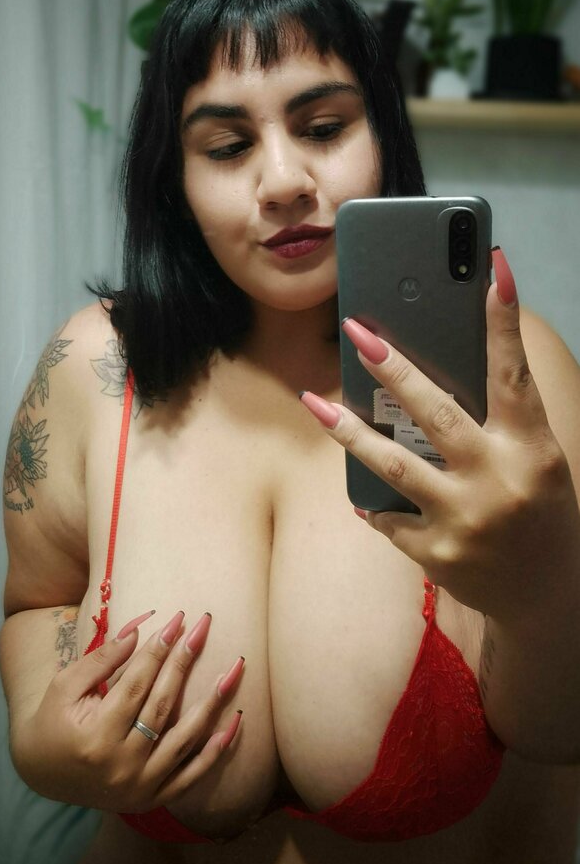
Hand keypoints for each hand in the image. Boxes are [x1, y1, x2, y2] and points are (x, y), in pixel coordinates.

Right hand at [11, 609, 243, 811]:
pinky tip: (234, 723)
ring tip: (234, 669)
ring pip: (184, 740)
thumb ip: (100, 660)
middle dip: (184, 661)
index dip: (157, 650)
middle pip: (162, 705)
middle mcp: (121, 766)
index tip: (177, 620)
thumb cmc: (52, 721)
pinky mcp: (152, 799)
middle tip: (203, 627)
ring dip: (212, 703)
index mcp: (95, 737)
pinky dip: (215, 751)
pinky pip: (192, 775)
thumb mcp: (64, 686)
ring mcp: (140, 786)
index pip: (135, 685)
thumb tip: (139, 631)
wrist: (42, 774)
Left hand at [300, 248, 579, 621]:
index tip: (493, 268)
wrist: (547, 595)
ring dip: (349, 431)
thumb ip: (495, 421)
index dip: (503, 321)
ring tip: (316, 403)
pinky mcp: (435, 552)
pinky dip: (373, 501)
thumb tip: (434, 368)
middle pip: (436, 414)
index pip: (514, 373)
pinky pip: (388, 516)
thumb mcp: (533, 459)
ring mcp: (463, 518)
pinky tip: (359, 494)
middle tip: (358, 332)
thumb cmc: (537, 509)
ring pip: (392, 464)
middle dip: (393, 371)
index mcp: (530, 447)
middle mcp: (497, 479)